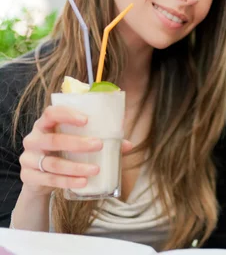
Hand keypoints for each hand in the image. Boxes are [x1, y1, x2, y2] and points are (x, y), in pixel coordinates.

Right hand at [18, 105, 133, 196]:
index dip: (67, 114)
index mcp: (45, 125)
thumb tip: (128, 144)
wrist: (39, 179)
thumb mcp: (77, 145)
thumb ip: (100, 141)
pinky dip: (67, 181)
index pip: (51, 113)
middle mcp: (34, 139)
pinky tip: (82, 182)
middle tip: (99, 145)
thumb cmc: (63, 153)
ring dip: (75, 167)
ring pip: (52, 163)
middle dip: (77, 143)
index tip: (86, 120)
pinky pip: (49, 179)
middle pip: (53, 140)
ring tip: (95, 169)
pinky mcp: (28, 177)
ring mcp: (28, 159)